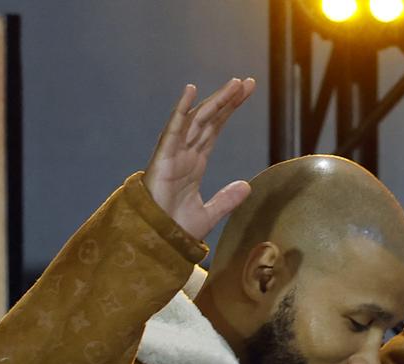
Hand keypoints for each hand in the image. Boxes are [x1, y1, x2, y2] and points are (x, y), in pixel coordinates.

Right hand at [143, 77, 256, 240]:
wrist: (156, 242)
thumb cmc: (175, 228)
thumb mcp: (209, 213)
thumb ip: (227, 199)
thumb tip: (247, 186)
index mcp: (195, 162)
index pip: (215, 129)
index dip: (230, 110)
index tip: (246, 93)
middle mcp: (185, 153)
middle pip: (210, 119)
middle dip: (228, 100)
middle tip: (247, 82)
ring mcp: (174, 153)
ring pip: (197, 120)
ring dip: (215, 100)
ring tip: (234, 84)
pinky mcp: (163, 157)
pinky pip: (173, 129)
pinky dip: (182, 110)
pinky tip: (192, 91)